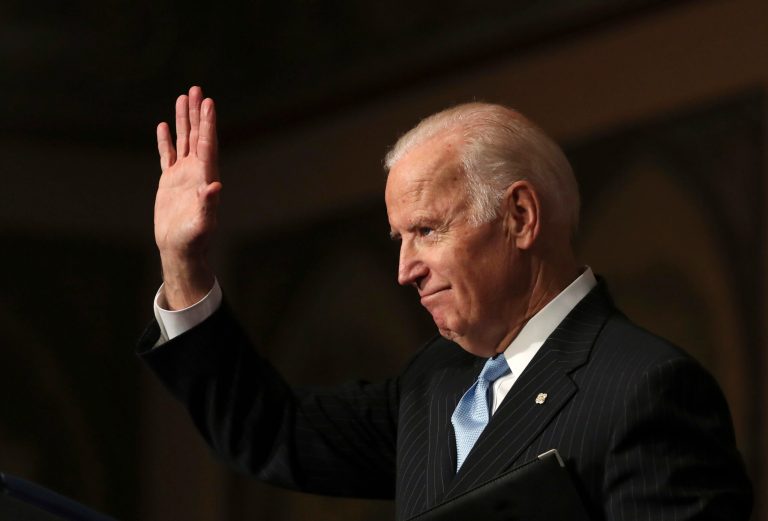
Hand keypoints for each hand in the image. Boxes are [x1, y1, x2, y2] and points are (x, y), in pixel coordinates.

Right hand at [154, 86, 221, 308]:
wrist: (180, 248)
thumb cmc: (194, 240)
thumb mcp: (202, 223)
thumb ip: (208, 205)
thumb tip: (214, 186)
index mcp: (205, 177)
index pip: (207, 144)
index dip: (208, 124)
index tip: (208, 102)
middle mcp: (196, 172)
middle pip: (197, 136)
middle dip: (197, 113)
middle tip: (196, 89)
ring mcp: (183, 176)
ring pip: (183, 141)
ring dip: (184, 120)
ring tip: (182, 97)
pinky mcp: (169, 182)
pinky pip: (167, 156)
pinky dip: (166, 141)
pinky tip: (164, 125)